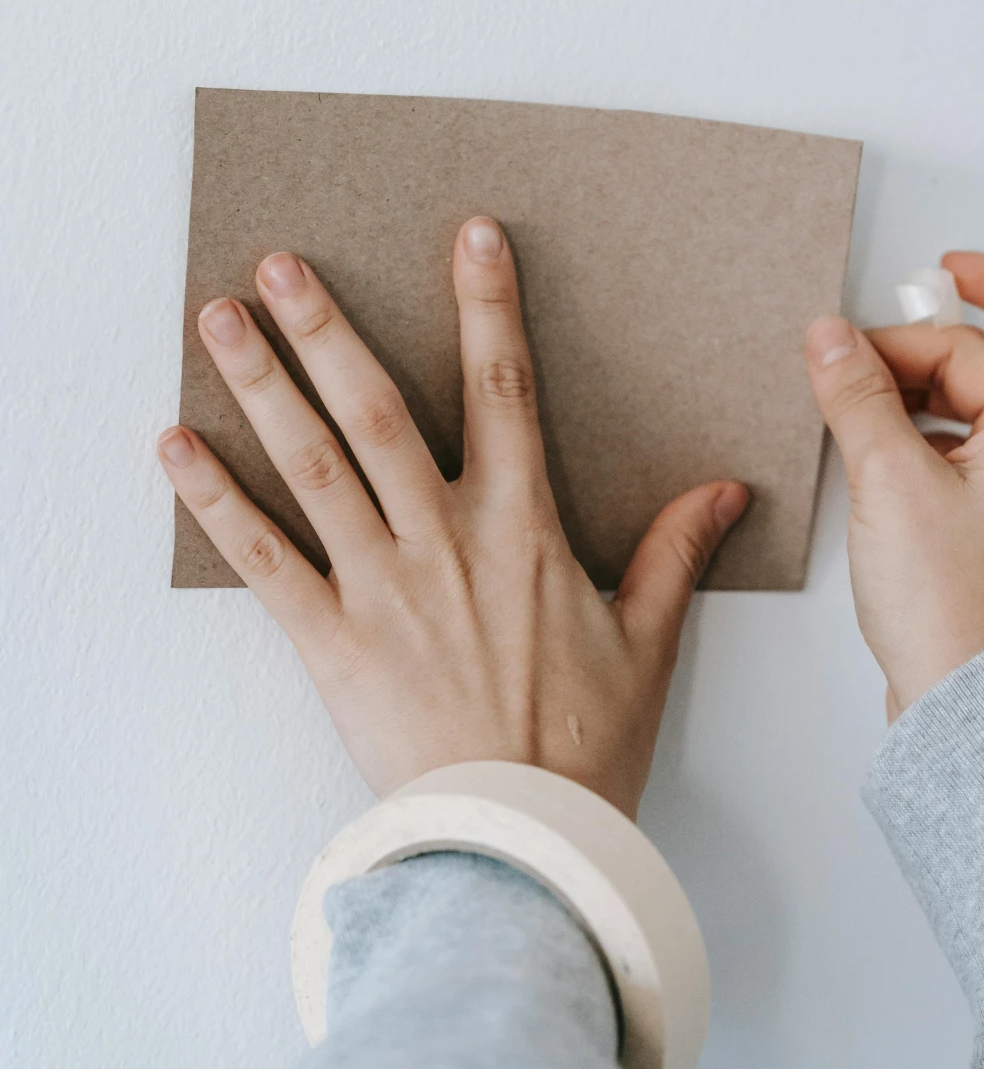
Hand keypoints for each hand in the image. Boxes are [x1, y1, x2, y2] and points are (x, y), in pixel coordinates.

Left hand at [157, 218, 748, 817]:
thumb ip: (673, 552)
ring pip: (312, 463)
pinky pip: (261, 558)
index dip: (487, 303)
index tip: (470, 233)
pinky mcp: (330, 640)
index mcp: (523, 527)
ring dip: (261, 385)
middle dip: (325, 327)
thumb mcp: (646, 639)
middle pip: (375, 408)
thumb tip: (723, 492)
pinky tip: (175, 446)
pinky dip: (214, 501)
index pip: (505, 387)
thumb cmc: (583, 746)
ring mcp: (379, 585)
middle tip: (283, 260)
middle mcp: (443, 538)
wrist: (522, 835)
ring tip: (217, 320)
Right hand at [805, 253, 983, 719]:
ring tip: (844, 411)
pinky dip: (906, 439)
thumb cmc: (954, 607)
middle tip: (845, 365)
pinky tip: (863, 456)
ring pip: (961, 408)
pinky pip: (949, 453)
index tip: (947, 274)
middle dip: (911, 351)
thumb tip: (831, 337)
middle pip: (983, 363)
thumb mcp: (891, 479)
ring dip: (903, 396)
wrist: (965, 702)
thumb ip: (858, 397)